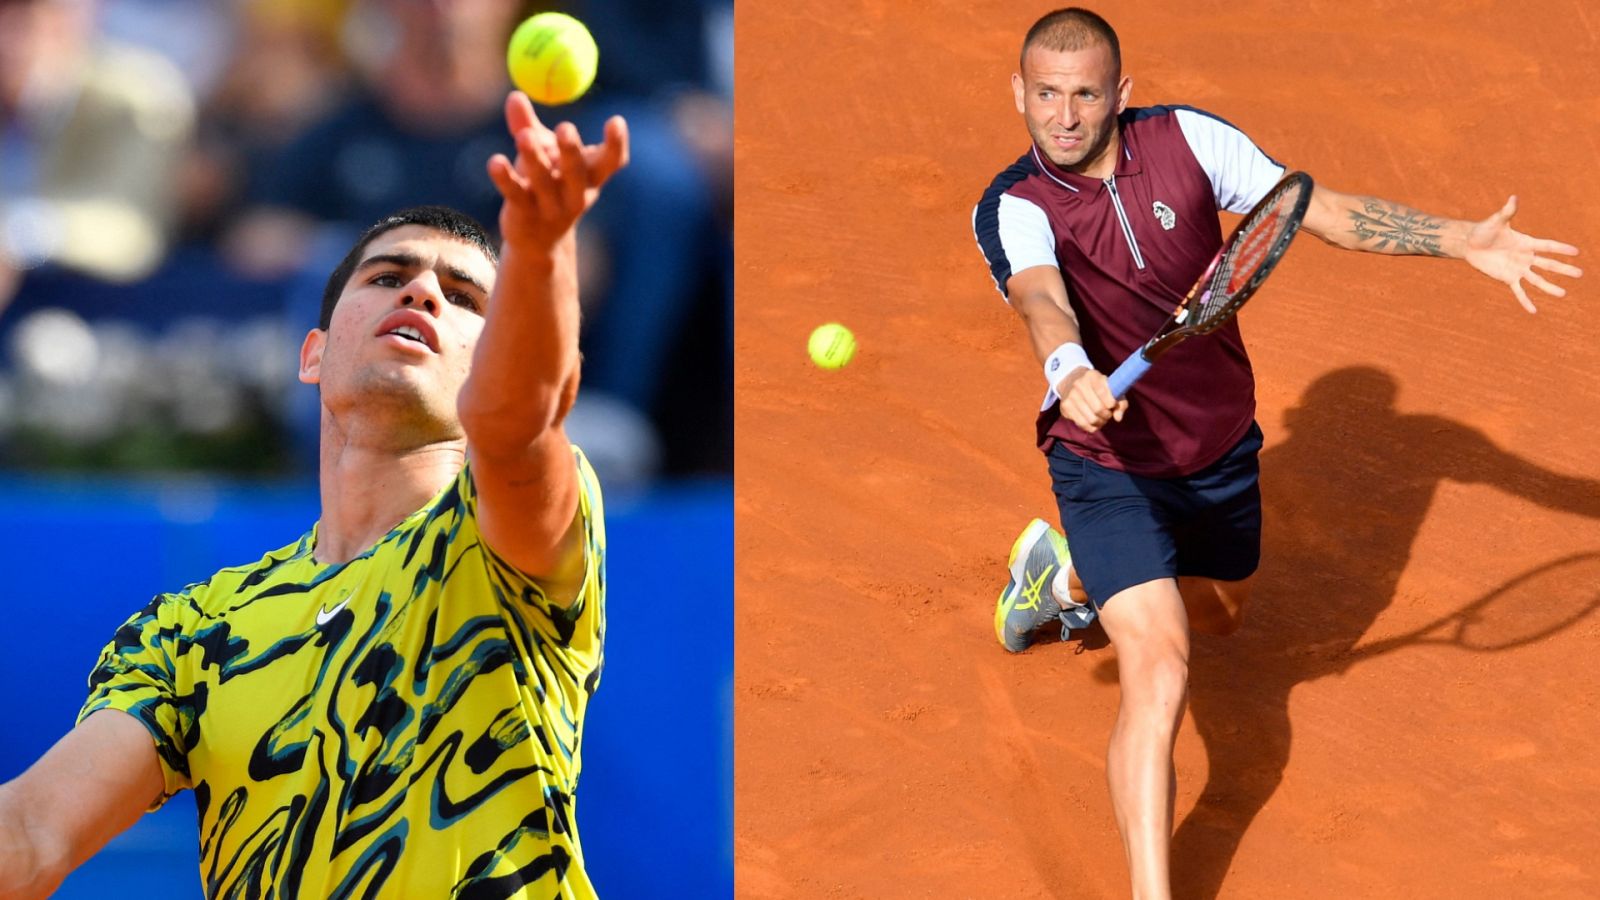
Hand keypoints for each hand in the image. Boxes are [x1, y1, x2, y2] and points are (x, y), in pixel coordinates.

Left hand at [486, 91, 629, 249]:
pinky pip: (515, 194)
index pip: (611, 162)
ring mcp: (551, 208)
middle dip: (572, 151)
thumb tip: (514, 94)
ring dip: (534, 159)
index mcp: (590, 178)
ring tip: (524, 137)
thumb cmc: (546, 187)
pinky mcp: (526, 216)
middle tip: (566, 128)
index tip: (616, 120)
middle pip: (577, 173)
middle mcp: (576, 195)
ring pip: (543, 182)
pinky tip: (495, 163)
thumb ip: (528, 125)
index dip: (616, 144)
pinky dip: (505, 178)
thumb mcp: (542, 155)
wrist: (538, 242)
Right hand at [1056, 366, 1126, 433]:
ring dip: (1100, 422)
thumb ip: (1120, 402)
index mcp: (1092, 376)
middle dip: (1107, 415)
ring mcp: (1070, 396)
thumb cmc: (1098, 387)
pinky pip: (1082, 424)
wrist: (1071, 381)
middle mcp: (1079, 384)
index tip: (1113, 405)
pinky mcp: (1065, 407)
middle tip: (1107, 413)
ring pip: (1091, 419)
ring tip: (1101, 418)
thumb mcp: (1111, 388)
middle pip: (1098, 409)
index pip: (1104, 392)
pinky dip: (1091, 426)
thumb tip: (1118, 418)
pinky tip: (1093, 421)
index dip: (1112, 403)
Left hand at [1463, 196, 1581, 312]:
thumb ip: (1507, 212)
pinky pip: (1518, 291)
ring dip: (1549, 287)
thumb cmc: (1484, 230)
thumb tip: (1513, 197)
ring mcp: (1518, 269)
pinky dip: (1525, 300)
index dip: (1561, 248)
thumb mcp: (1496, 222)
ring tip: (1563, 294)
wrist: (1470, 244)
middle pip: (1548, 264)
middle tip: (1580, 274)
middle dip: (1563, 269)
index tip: (1576, 252)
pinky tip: (1533, 311)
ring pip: (1537, 280)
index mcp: (1526, 242)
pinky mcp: (1507, 278)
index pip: (1547, 246)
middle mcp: (1526, 257)